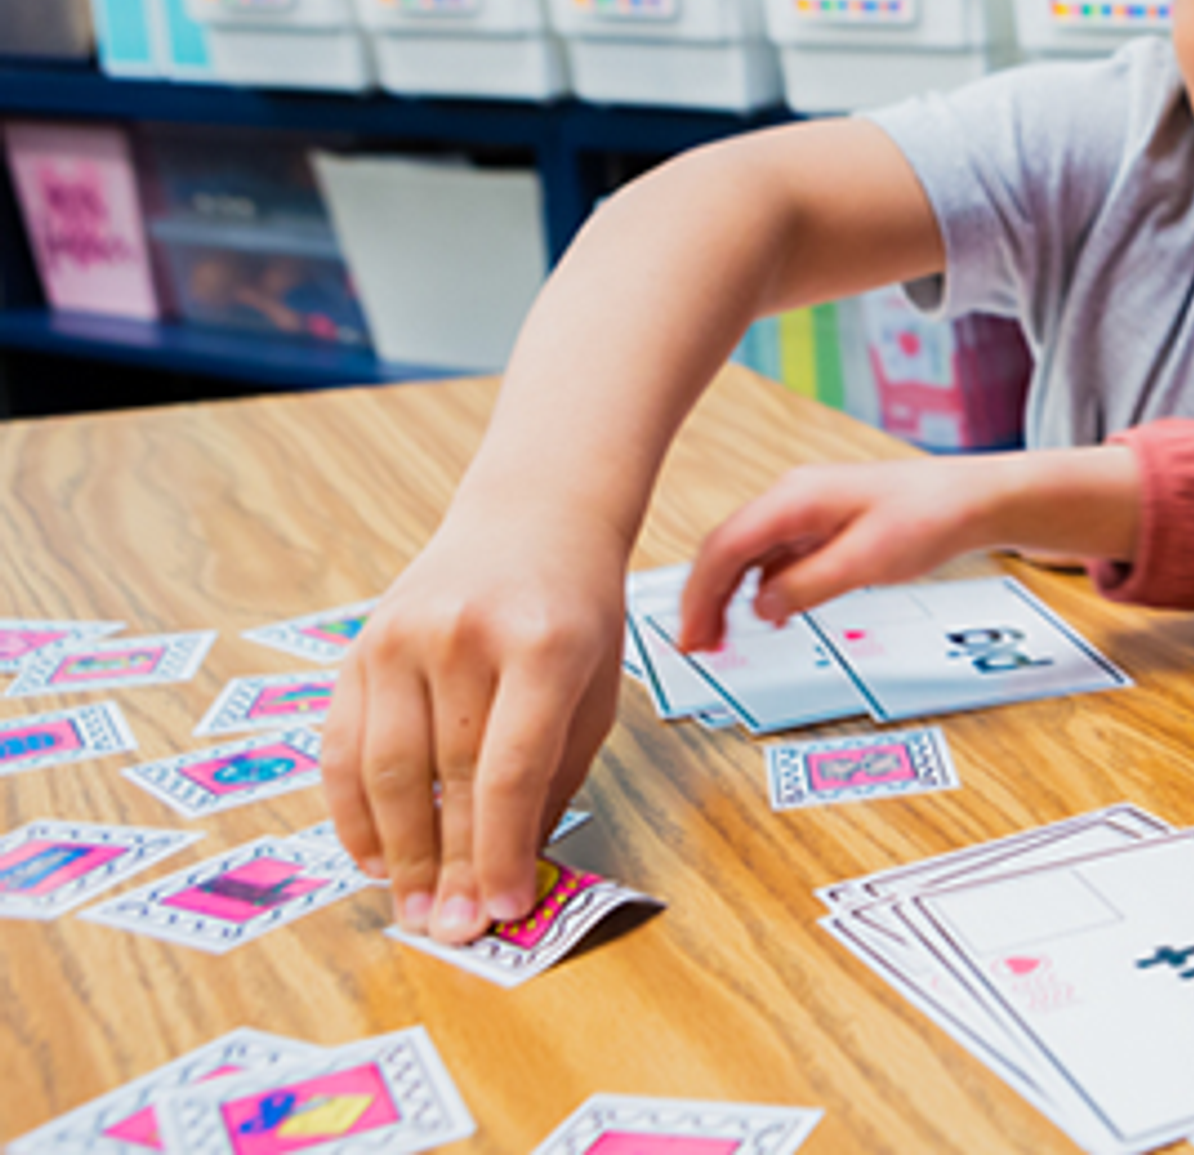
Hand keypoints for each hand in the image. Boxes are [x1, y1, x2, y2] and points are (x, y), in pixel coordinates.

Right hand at [322, 507, 627, 944]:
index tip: (504, 914)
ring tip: (413, 906)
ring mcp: (401, 636)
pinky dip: (353, 810)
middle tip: (452, 930)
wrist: (530, 523)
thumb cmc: (574, 618)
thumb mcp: (593, 691)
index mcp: (542, 646)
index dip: (501, 853)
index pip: (509, 772)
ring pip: (384, 769)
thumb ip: (551, 779)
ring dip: (396, 852)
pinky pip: (341, 745)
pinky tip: (373, 857)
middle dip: (448, 867)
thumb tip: (512, 876)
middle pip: (443, 777)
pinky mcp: (357, 645)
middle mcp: (463, 637)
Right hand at [679, 457, 1006, 649]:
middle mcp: (793, 499)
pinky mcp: (823, 527)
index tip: (690, 636)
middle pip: (728, 550)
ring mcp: (806, 511)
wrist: (973, 500)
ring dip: (730, 596)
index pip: (724, 547)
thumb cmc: (930, 516)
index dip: (699, 595)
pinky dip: (762, 588)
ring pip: (748, 555)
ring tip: (722, 639)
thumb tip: (761, 609)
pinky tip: (768, 617)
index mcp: (795, 498)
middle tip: (698, 647)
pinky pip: (776, 558)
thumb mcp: (867, 561)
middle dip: (705, 599)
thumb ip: (808, 586)